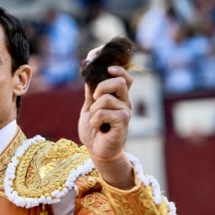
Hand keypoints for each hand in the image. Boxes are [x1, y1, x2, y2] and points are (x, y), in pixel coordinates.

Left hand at [78, 66, 134, 188]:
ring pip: (107, 97)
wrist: (96, 151)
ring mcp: (125, 111)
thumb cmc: (94, 131)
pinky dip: (95, 120)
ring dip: (94, 109)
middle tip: (95, 99)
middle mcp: (125, 102)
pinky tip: (97, 127)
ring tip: (95, 120)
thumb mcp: (88, 108)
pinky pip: (104, 112)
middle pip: (120, 81)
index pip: (123, 76)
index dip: (117, 67)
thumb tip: (88, 74)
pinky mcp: (123, 122)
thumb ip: (90, 93)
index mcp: (117, 97)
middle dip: (102, 86)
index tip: (105, 62)